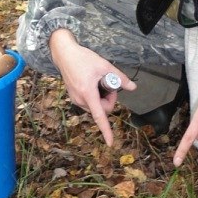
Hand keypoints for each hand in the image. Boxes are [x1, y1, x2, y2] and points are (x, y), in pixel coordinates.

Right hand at [49, 29, 135, 145]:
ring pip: (95, 107)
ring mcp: (75, 99)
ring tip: (98, 82)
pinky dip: (95, 97)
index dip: (106, 130)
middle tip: (109, 84)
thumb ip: (120, 78)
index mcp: (88, 93)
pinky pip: (89, 103)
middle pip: (102, 109)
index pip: (99, 116)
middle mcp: (80, 100)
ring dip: (102, 98)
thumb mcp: (104, 66)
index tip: (110, 143)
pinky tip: (92, 83)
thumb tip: (133, 87)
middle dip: (109, 100)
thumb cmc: (83, 58)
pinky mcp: (74, 97)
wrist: (64, 54)